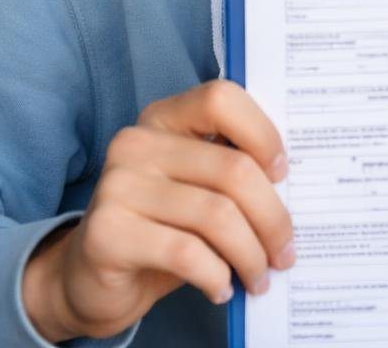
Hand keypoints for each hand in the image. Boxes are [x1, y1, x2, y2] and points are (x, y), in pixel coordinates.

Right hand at [22, 80, 294, 341]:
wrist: (90, 276)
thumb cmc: (161, 226)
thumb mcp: (197, 188)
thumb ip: (232, 172)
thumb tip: (296, 187)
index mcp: (164, 118)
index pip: (221, 99)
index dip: (263, 134)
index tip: (283, 174)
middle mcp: (136, 143)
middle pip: (233, 170)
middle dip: (272, 218)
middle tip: (285, 253)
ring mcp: (117, 185)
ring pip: (217, 215)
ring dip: (250, 254)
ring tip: (259, 277)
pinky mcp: (107, 232)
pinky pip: (186, 252)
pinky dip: (216, 275)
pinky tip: (222, 288)